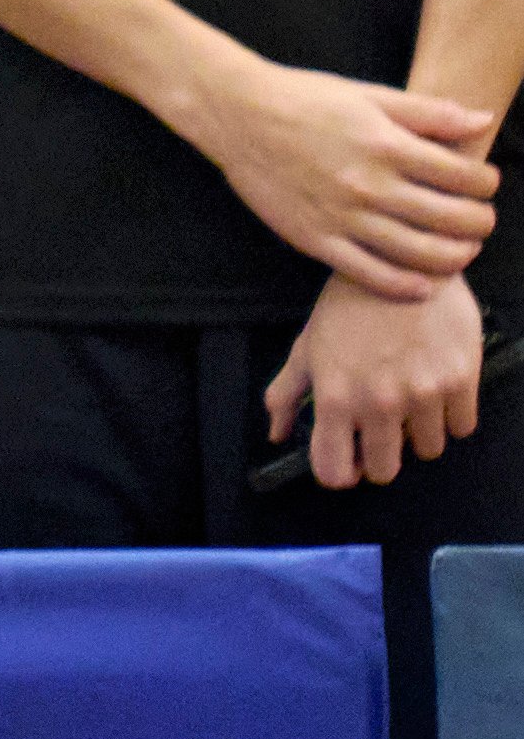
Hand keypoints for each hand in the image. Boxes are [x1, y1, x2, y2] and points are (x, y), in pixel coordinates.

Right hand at [174, 55, 499, 301]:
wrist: (237, 116)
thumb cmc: (305, 99)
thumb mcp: (370, 95)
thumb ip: (429, 112)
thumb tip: (482, 120)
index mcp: (387, 145)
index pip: (462, 175)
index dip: (486, 183)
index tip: (486, 184)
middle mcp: (368, 185)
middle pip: (449, 217)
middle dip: (480, 222)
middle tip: (483, 221)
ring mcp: (340, 216)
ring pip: (416, 251)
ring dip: (454, 256)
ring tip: (464, 251)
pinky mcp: (313, 239)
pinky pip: (367, 273)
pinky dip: (403, 285)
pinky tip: (424, 285)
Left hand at [273, 274, 485, 491]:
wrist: (401, 264)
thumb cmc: (348, 306)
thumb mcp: (306, 347)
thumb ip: (286, 395)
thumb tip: (277, 434)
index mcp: (334, 400)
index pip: (334, 471)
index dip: (340, 474)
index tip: (349, 464)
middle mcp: (378, 404)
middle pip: (384, 470)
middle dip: (381, 459)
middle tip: (383, 436)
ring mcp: (423, 394)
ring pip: (428, 450)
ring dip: (419, 436)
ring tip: (412, 407)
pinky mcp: (460, 380)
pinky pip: (462, 427)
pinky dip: (452, 418)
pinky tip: (439, 395)